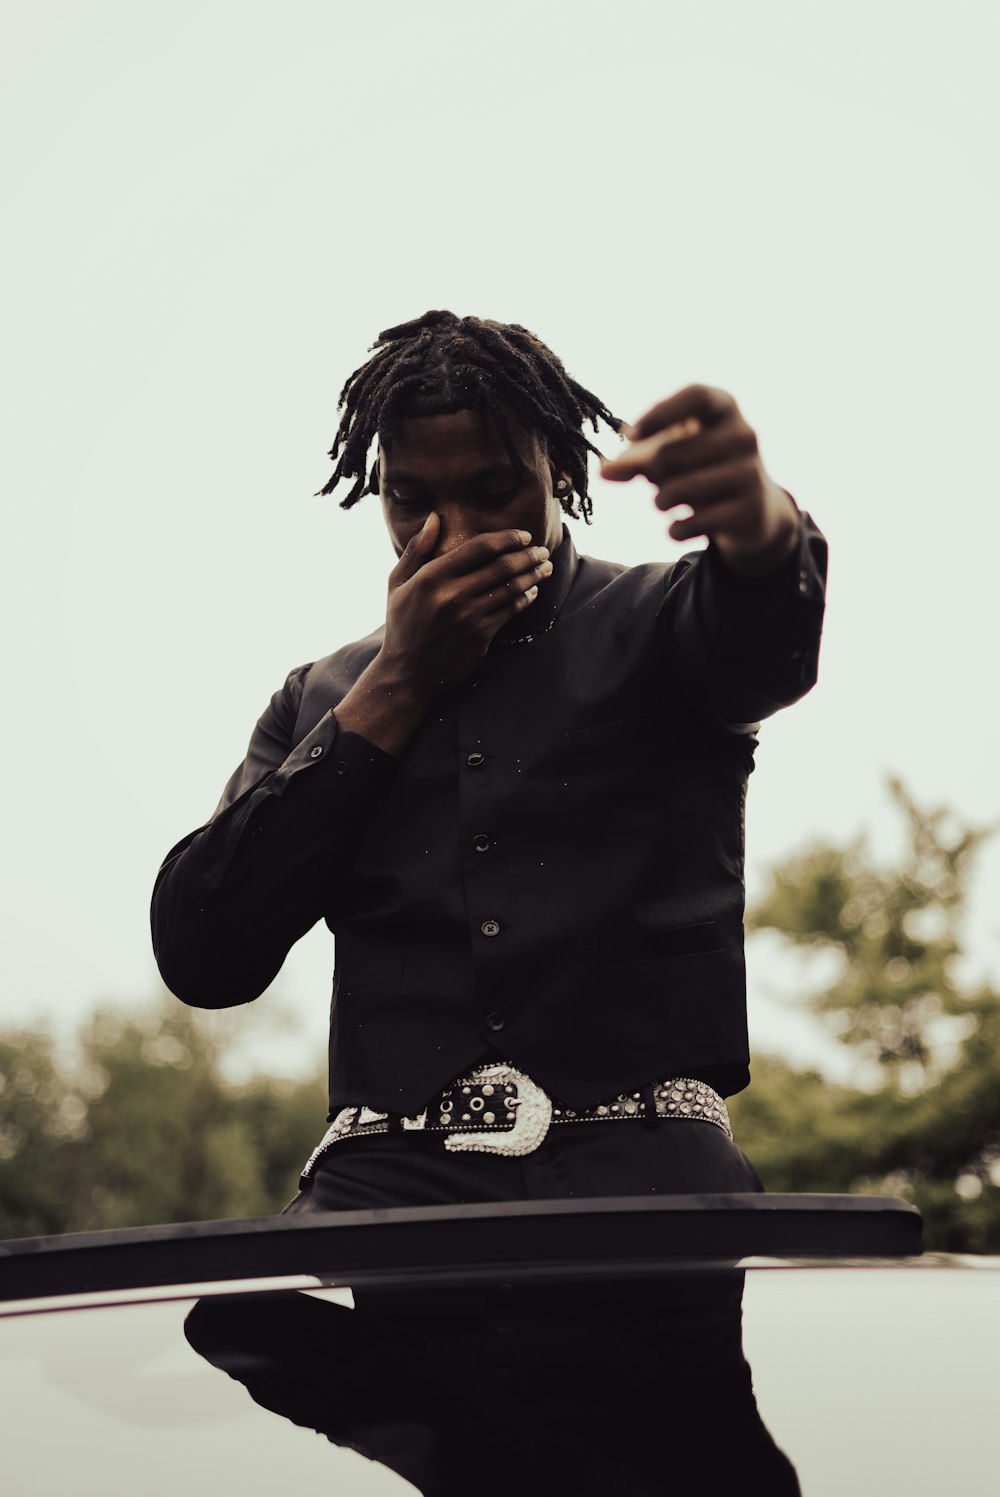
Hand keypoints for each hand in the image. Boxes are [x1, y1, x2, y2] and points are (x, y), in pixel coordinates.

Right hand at [381, 515, 552, 694]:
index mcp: (432, 577)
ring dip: (533, 575)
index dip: (506, 538)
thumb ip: (417, 549)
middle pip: (501, 566)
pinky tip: (533, 590)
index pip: (479, 547)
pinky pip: (510, 611)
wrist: (407, 674)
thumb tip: (435, 517)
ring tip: (545, 567)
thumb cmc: (402, 624)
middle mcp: (452, 595)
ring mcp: (469, 617)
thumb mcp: (398, 583)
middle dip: (528, 555)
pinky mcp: (481, 636)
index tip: (523, 535)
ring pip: (511, 588)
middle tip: (541, 550)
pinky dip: (526, 598)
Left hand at [600, 385, 799, 577]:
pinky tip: (677, 527)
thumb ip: (634, 461)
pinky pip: (694, 522)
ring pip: (681, 489)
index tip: (632, 436)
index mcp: (725, 408)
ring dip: (661, 501)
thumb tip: (603, 471)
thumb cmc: (702, 470)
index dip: (660, 413)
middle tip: (655, 480)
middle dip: (653, 472)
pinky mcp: (749, 510)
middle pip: (673, 452)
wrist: (753, 510)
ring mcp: (751, 472)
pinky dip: (675, 529)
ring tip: (665, 501)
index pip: (696, 396)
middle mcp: (744, 435)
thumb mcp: (671, 457)